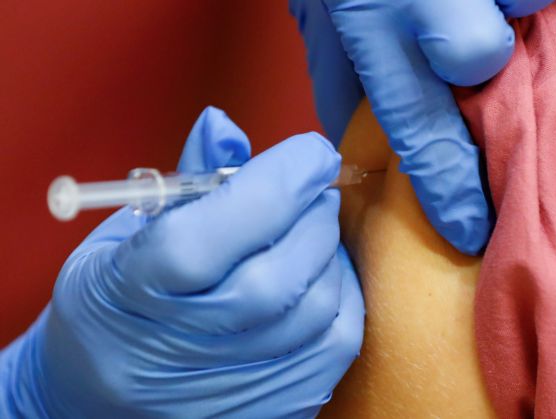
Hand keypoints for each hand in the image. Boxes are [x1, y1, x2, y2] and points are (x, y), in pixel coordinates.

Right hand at [0, 107, 364, 417]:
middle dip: (311, 215)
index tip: (309, 151)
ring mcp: (225, 390)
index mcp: (125, 295)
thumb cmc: (115, 301)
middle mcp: (174, 353)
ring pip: (312, 311)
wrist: (104, 394)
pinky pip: (334, 344)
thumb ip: (183, 181)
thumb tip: (224, 125)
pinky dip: (340, 293)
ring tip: (313, 226)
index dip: (270, 187)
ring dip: (328, 252)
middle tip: (314, 186)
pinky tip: (320, 271)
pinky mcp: (270, 406)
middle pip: (270, 280)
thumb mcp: (127, 234)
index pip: (200, 242)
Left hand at [290, 0, 553, 254]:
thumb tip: (358, 152)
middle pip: (483, 58)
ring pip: (522, 5)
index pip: (417, 127)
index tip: (470, 229)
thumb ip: (340, 87)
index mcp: (369, 24)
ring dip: (507, 13)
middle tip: (462, 56)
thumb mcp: (320, 26)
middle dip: (480, 68)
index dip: (448, 187)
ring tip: (478, 4)